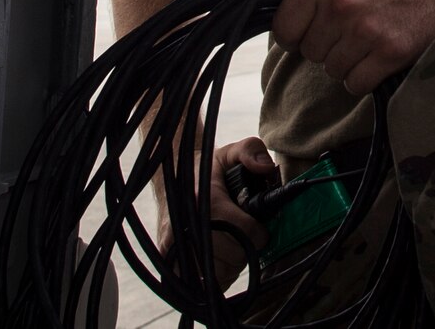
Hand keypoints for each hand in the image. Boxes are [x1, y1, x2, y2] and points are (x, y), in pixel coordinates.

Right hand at [157, 136, 274, 286]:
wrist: (171, 181)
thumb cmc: (207, 170)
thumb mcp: (231, 153)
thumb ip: (252, 151)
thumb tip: (265, 167)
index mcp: (207, 201)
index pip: (246, 232)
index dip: (259, 232)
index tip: (259, 226)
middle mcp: (189, 225)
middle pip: (235, 257)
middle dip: (246, 248)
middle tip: (243, 235)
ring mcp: (177, 246)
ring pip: (220, 274)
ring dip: (231, 264)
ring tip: (230, 245)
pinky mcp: (170, 261)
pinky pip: (202, 283)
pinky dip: (215, 276)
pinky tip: (217, 257)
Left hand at [272, 0, 434, 95]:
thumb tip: (286, 17)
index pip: (284, 28)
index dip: (295, 35)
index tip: (308, 33)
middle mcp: (339, 3)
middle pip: (310, 52)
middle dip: (327, 46)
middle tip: (351, 30)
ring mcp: (365, 29)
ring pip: (333, 70)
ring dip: (348, 62)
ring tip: (369, 39)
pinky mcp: (390, 51)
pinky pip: (356, 84)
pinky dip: (365, 77)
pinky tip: (379, 57)